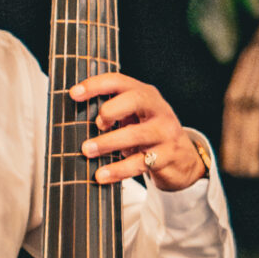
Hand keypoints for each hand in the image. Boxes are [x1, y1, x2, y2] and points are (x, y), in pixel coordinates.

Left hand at [70, 72, 206, 191]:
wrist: (184, 159)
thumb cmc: (150, 134)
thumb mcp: (135, 117)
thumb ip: (114, 112)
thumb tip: (75, 117)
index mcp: (146, 95)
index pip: (120, 82)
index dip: (95, 85)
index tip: (73, 94)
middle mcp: (158, 109)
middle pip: (135, 100)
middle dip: (110, 110)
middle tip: (94, 125)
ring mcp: (165, 132)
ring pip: (136, 134)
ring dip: (108, 142)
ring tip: (87, 151)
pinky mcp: (167, 156)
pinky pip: (140, 162)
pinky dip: (118, 170)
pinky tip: (102, 175)